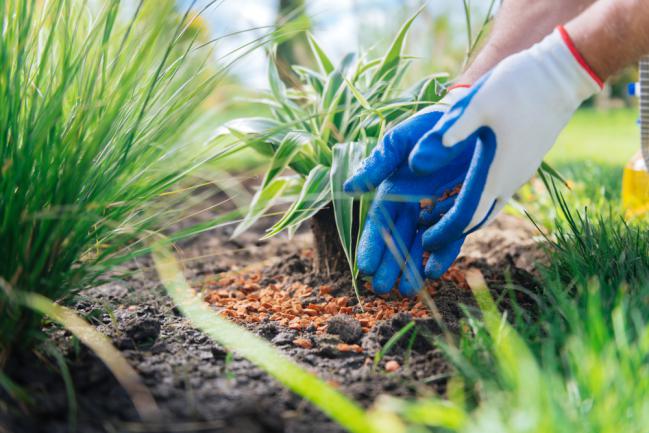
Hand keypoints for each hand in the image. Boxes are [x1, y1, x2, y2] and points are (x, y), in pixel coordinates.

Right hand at [344, 90, 472, 295]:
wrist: (475, 117)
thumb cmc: (432, 124)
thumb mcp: (402, 139)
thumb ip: (379, 161)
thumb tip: (351, 187)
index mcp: (394, 187)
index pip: (379, 221)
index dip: (371, 243)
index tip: (364, 267)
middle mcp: (414, 202)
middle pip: (398, 238)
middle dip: (388, 263)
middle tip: (381, 289)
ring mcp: (439, 208)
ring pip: (422, 243)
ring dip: (412, 266)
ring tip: (406, 290)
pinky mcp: (465, 210)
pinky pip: (453, 236)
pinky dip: (444, 254)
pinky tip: (434, 271)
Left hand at [409, 27, 601, 263]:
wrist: (562, 73)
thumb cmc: (518, 85)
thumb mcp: (477, 104)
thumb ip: (447, 135)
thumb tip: (415, 165)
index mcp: (493, 173)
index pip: (465, 217)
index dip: (443, 233)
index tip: (423, 244)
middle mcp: (509, 180)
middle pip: (476, 219)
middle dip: (450, 233)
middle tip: (425, 243)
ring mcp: (519, 172)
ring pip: (487, 208)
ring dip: (462, 218)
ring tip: (435, 223)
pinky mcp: (522, 162)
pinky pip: (496, 193)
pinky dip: (475, 202)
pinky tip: (460, 194)